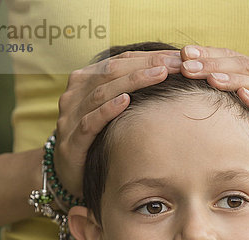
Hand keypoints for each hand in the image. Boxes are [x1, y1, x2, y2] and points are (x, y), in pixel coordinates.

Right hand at [54, 50, 181, 197]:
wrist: (68, 175)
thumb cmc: (96, 141)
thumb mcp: (110, 112)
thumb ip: (129, 93)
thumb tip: (170, 78)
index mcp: (85, 81)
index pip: (120, 61)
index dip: (150, 56)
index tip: (179, 57)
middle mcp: (75, 95)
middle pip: (112, 71)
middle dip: (146, 64)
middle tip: (177, 63)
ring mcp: (70, 118)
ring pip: (102, 92)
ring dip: (132, 81)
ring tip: (159, 74)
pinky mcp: (71, 143)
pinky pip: (90, 122)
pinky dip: (108, 110)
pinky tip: (126, 101)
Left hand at [179, 45, 248, 186]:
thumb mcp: (236, 109)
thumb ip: (219, 93)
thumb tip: (183, 80)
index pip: (233, 57)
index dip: (209, 53)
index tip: (184, 53)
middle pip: (245, 66)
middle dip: (215, 65)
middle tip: (189, 66)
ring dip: (234, 80)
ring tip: (212, 78)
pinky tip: (242, 96)